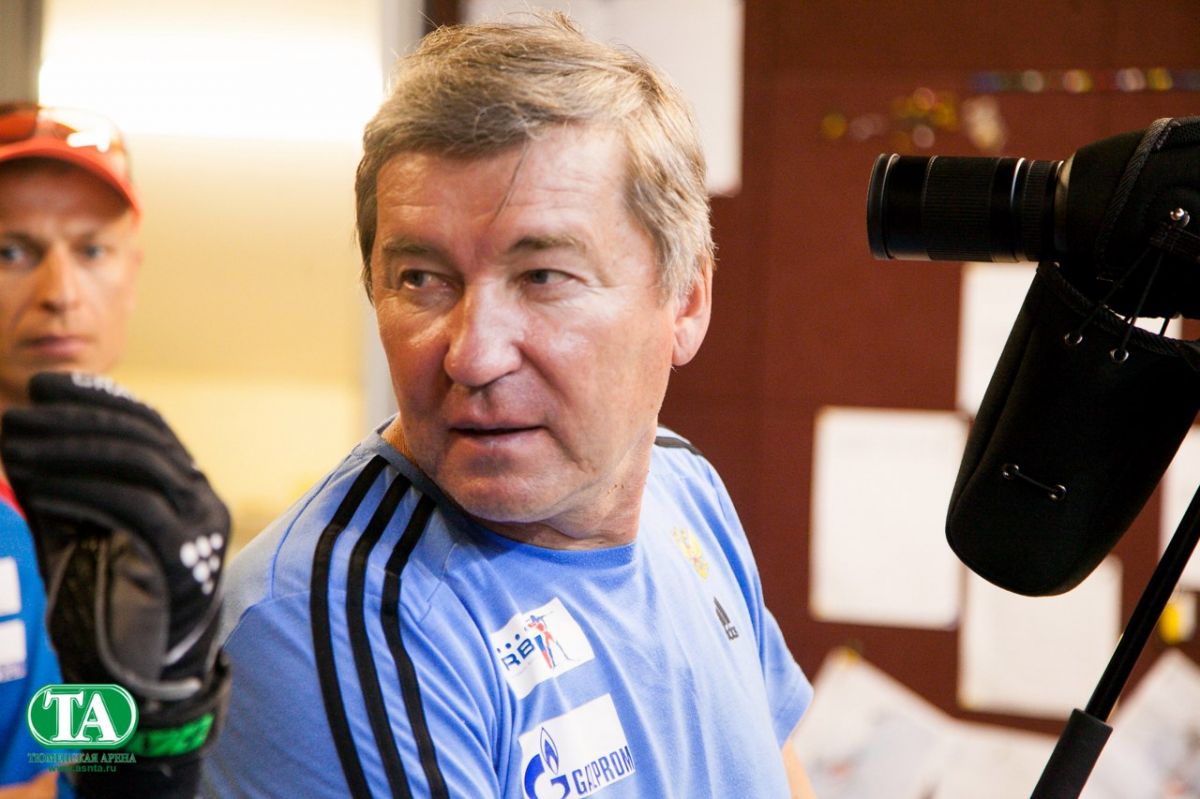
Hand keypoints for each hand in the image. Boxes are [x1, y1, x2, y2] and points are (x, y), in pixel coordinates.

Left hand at [0, 373, 230, 796]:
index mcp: (185, 487)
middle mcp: (202, 498)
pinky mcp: (187, 556)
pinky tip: (42, 487)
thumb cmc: (106, 605)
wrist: (139, 680)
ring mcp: (201, 527)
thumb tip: (23, 436)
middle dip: (75, 419)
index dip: (97, 398)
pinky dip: (86, 489)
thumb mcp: (81, 531)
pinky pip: (136, 506)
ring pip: (141, 464)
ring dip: (72, 448)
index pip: (147, 425)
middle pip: (143, 437)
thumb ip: (66, 487)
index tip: (44, 386)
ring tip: (18, 445)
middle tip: (18, 416)